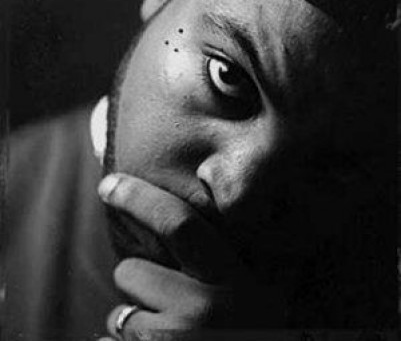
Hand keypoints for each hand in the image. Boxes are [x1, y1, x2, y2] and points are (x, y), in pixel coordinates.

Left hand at [97, 173, 284, 339]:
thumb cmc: (257, 336)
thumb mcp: (264, 297)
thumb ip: (246, 259)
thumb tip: (223, 221)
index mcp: (232, 282)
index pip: (180, 224)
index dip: (139, 197)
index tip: (107, 183)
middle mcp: (203, 311)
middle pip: (131, 270)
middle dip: (140, 284)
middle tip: (173, 305)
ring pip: (118, 315)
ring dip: (136, 325)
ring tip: (174, 340)